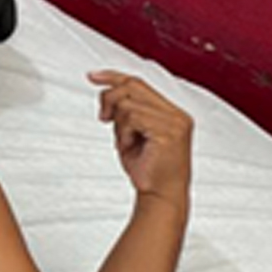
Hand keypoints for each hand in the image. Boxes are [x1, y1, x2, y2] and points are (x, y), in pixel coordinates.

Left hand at [88, 70, 192, 209]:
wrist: (160, 195)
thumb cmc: (147, 169)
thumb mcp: (130, 132)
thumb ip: (125, 111)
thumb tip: (106, 90)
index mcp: (171, 113)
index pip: (139, 83)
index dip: (113, 76)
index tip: (93, 76)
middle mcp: (177, 115)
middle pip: (132, 86)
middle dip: (109, 99)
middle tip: (104, 118)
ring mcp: (175, 123)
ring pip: (129, 104)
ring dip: (119, 125)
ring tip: (126, 142)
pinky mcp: (169, 133)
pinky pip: (134, 119)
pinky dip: (124, 132)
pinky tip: (130, 146)